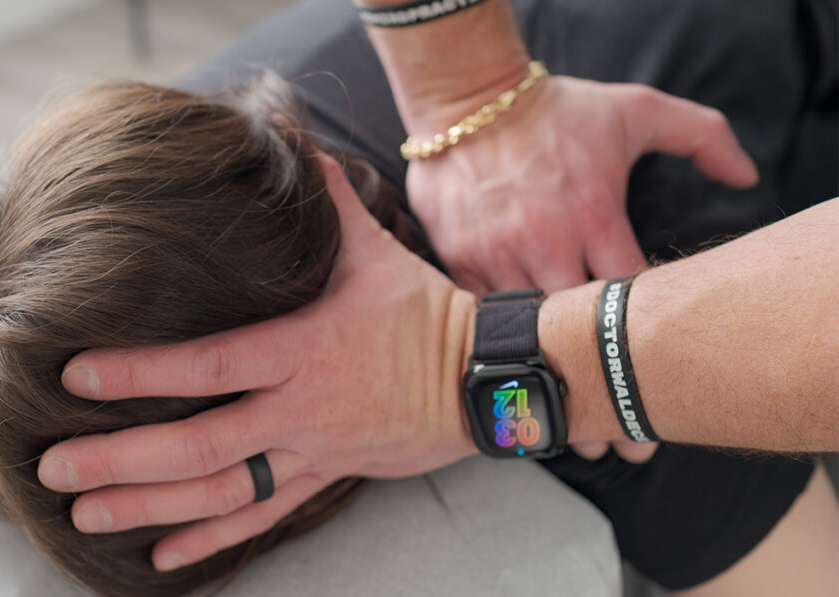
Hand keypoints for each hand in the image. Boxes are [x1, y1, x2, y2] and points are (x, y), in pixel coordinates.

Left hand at [37, 155, 478, 570]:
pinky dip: (212, 539)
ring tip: (86, 518)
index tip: (74, 376)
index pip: (208, 365)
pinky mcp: (323, 477)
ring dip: (150, 508)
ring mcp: (309, 450)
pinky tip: (162, 560)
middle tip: (52, 469)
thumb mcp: (375, 251)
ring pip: (221, 491)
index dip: (140, 373)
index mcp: (302, 348)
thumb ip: (325, 201)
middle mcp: (297, 408)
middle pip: (199, 444)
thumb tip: (289, 133)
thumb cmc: (423, 312)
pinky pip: (263, 516)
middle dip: (120, 460)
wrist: (482, 379)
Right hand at [405, 76, 755, 462]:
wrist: (468, 99)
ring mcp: (493, 250)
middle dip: (590, 390)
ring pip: (518, 332)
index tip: (650, 398)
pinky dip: (488, 345)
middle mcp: (542, 239)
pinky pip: (474, 311)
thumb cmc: (555, 109)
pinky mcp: (455, 254)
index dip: (639, 353)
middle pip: (573, 333)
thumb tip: (745, 179)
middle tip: (610, 444)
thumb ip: (702, 135)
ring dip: (536, 380)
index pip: (626, 295)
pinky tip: (501, 377)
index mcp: (592, 212)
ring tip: (554, 424)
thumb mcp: (636, 108)